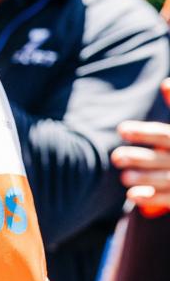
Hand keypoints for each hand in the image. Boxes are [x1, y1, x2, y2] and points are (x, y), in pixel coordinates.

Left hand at [113, 80, 169, 215]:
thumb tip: (165, 83)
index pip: (166, 135)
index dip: (145, 133)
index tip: (121, 129)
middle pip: (165, 158)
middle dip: (141, 158)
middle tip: (117, 157)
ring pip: (168, 179)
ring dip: (145, 179)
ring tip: (124, 178)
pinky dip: (152, 198)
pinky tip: (133, 195)